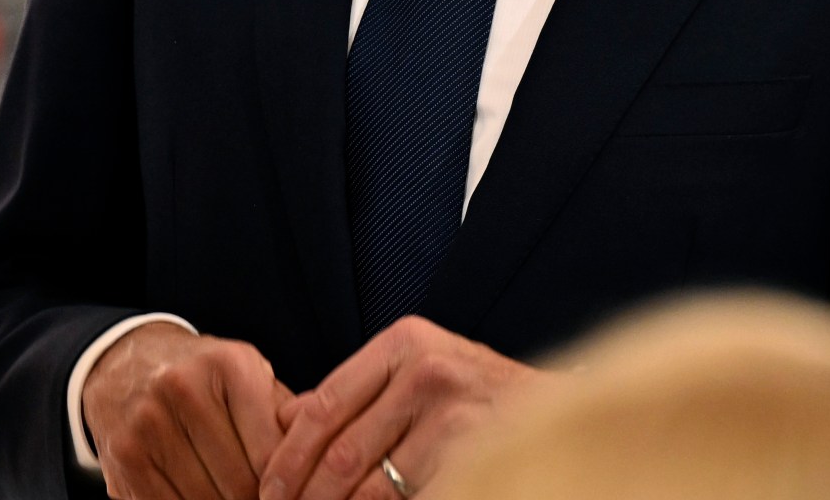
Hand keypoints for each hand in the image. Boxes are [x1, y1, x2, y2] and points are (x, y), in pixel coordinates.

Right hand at [83, 321, 294, 499]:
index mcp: (231, 365)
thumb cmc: (204, 376)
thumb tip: (327, 451)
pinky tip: (202, 496)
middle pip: (238, 483)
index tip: (292, 496)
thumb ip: (286, 414)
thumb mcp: (249, 377)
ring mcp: (149, 422)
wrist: (127, 360)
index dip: (286, 487)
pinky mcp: (124, 454)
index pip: (271, 453)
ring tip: (236, 497)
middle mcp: (185, 387)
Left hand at [261, 316, 545, 499]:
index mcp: (404, 343)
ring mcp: (454, 416)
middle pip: (342, 451)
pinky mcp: (474, 456)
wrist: (560, 413)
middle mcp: (427, 371)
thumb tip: (285, 421)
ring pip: (371, 486)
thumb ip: (360, 391)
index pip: (324, 405)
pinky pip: (409, 499)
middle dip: (307, 495)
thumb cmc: (479, 397)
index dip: (288, 455)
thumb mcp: (419, 372)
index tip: (269, 488)